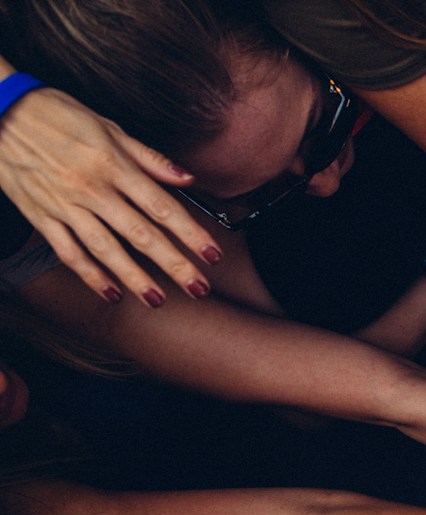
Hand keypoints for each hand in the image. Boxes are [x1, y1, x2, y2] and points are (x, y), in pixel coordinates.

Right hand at [0, 87, 218, 305]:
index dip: (190, 233)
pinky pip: (68, 252)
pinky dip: (90, 275)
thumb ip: (149, 158)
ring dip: (134, 278)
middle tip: (199, 288)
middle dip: (173, 265)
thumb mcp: (108, 127)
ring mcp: (64, 204)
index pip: (162, 206)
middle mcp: (91, 188)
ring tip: (158, 300)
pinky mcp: (41, 215)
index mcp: (113, 165)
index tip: (213, 255)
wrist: (0, 110)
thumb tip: (187, 178)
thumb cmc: (58, 115)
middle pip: (140, 234)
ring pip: (105, 249)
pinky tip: (112, 293)